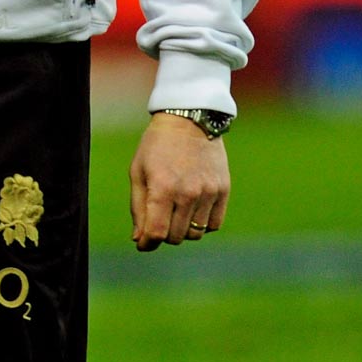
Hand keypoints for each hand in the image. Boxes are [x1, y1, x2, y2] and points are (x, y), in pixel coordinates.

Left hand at [130, 113, 229, 250]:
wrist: (189, 119)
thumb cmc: (157, 146)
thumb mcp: (138, 171)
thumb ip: (138, 208)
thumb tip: (139, 239)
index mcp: (162, 188)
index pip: (156, 233)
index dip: (147, 243)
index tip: (144, 243)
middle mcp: (187, 193)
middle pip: (175, 237)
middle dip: (163, 234)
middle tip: (159, 220)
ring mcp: (208, 192)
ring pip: (195, 234)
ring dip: (183, 230)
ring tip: (176, 213)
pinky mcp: (223, 190)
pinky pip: (214, 224)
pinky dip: (202, 225)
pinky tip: (193, 211)